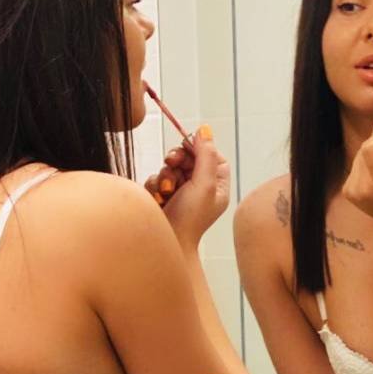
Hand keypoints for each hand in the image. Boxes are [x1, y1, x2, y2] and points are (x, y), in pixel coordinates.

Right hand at [143, 126, 230, 250]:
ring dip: (165, 176)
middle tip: (171, 164)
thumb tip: (204, 130)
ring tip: (166, 191)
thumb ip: (206, 155)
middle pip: (188, 158)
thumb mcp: (204, 184)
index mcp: (217, 186)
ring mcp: (179, 193)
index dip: (199, 148)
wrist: (167, 243)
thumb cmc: (189, 220)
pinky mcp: (162, 197)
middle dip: (177, 160)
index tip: (188, 146)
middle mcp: (200, 189)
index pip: (211, 155)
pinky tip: (158, 199)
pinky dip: (155, 186)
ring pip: (169, 168)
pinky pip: (156, 179)